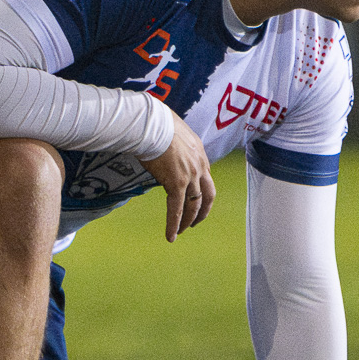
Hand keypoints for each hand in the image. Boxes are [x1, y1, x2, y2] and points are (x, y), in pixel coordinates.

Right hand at [139, 111, 214, 241]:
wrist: (151, 124)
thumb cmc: (157, 123)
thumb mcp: (174, 133)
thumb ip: (176, 145)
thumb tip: (166, 147)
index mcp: (200, 154)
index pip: (206, 179)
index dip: (203, 194)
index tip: (196, 202)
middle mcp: (200, 166)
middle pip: (207, 196)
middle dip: (201, 212)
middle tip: (194, 222)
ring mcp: (190, 176)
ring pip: (193, 205)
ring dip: (187, 221)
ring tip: (180, 232)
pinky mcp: (177, 183)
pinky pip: (176, 209)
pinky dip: (174, 224)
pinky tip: (171, 236)